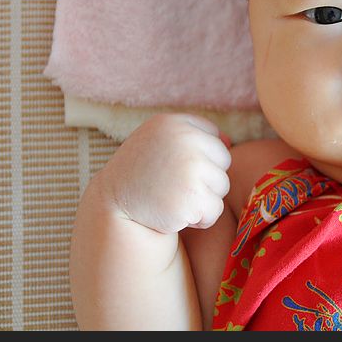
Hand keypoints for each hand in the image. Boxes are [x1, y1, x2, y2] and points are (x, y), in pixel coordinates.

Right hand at [92, 113, 231, 233]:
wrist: (113, 207)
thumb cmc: (141, 172)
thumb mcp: (160, 142)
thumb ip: (192, 135)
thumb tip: (229, 140)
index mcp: (175, 123)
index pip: (214, 138)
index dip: (198, 157)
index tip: (173, 166)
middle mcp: (185, 140)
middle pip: (223, 160)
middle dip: (205, 177)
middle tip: (175, 184)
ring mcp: (190, 169)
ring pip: (222, 186)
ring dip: (203, 197)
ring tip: (174, 197)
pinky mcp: (192, 199)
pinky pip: (215, 211)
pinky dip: (201, 219)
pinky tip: (177, 214)